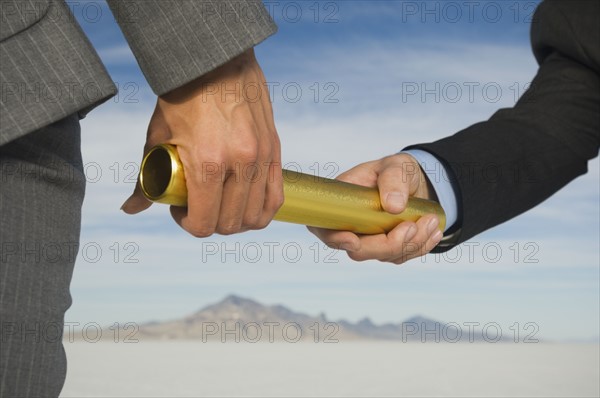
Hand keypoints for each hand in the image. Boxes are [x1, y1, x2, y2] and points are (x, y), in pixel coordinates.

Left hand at [121, 49, 283, 236]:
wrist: (217, 59)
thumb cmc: (182, 94)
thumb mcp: (157, 135)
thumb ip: (145, 176)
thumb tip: (130, 208)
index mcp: (207, 163)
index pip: (204, 223)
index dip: (187, 224)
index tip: (178, 209)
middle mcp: (240, 164)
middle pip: (229, 224)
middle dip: (209, 223)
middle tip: (197, 206)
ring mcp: (262, 158)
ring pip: (255, 217)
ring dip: (235, 220)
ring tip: (221, 205)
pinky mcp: (274, 150)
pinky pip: (275, 198)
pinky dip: (260, 210)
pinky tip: (244, 203)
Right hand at [308, 153, 443, 263]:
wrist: (415, 183)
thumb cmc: (397, 171)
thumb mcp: (396, 166)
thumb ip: (393, 180)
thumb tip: (393, 205)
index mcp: (342, 204)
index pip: (324, 228)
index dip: (334, 239)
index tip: (353, 239)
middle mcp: (350, 226)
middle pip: (359, 251)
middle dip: (389, 243)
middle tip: (413, 225)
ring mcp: (368, 240)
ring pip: (385, 255)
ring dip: (411, 242)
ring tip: (431, 219)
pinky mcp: (387, 249)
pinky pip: (401, 256)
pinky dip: (420, 246)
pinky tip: (432, 230)